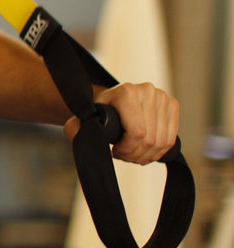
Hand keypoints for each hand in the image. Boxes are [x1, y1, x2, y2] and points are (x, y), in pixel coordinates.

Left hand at [63, 82, 179, 163]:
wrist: (112, 100)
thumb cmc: (97, 111)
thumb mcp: (83, 118)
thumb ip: (75, 128)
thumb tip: (79, 136)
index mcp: (127, 92)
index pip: (137, 132)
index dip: (126, 149)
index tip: (114, 151)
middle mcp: (148, 91)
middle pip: (150, 139)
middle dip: (135, 155)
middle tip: (123, 156)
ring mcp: (162, 97)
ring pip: (162, 141)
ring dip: (147, 155)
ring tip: (133, 155)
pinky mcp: (172, 104)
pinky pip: (171, 138)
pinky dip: (159, 151)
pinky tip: (146, 152)